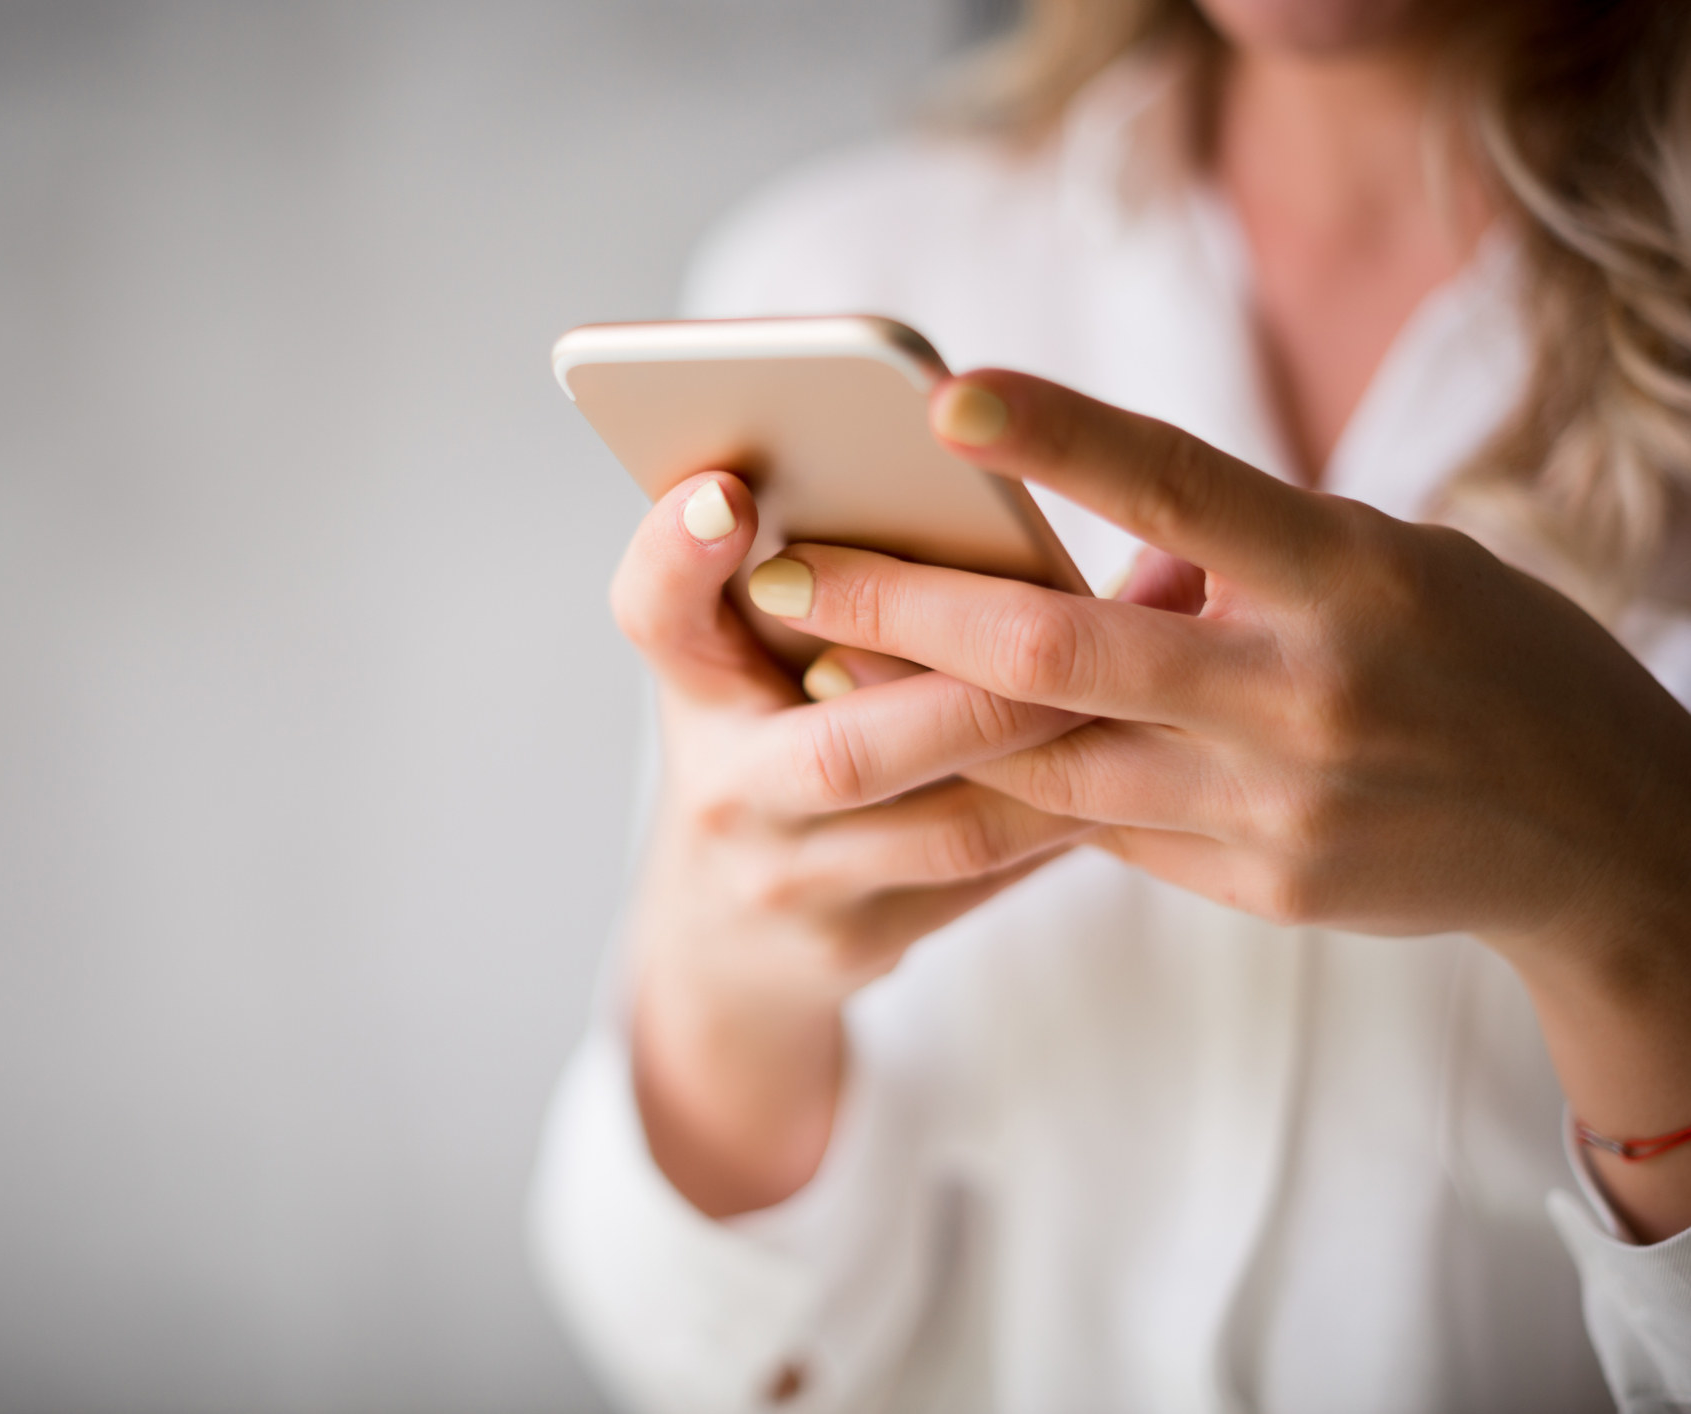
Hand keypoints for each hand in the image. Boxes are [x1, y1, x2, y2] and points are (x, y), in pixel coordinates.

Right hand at [611, 472, 1095, 1214]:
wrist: (725, 938)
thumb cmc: (763, 740)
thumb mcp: (746, 657)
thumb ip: (818, 577)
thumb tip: (970, 463)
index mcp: (689, 687)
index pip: (656, 613)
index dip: (679, 555)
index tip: (728, 493)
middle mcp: (725, 791)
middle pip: (846, 750)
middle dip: (980, 687)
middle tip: (1084, 616)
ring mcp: (791, 883)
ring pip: (952, 828)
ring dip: (1063, 753)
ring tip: (1153, 674)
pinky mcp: (860, 943)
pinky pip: (993, 874)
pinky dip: (1075, 811)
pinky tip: (1147, 755)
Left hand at [746, 369, 1690, 1236]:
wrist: (1596, 838)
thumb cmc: (1480, 657)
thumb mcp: (1388, 565)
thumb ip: (1241, 556)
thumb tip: (1091, 555)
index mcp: (1353, 576)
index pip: (1186, 488)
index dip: (1062, 439)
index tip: (943, 396)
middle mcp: (1306, 695)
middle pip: (1059, 653)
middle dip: (900, 607)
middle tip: (779, 566)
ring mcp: (1277, 808)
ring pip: (1046, 761)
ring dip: (919, 711)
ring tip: (815, 657)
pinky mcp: (1257, 886)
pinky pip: (1100, 829)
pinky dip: (1019, 780)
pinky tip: (940, 746)